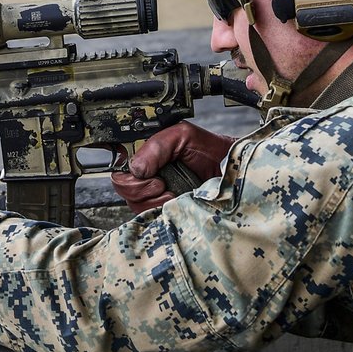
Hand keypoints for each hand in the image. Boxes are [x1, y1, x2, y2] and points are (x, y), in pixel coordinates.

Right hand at [109, 122, 233, 213]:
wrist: (232, 172)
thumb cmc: (212, 151)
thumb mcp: (183, 135)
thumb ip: (156, 145)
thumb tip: (137, 168)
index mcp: (147, 155)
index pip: (120, 167)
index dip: (128, 173)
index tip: (146, 174)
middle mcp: (147, 175)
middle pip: (123, 188)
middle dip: (141, 188)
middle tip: (160, 183)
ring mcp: (155, 195)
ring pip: (135, 205)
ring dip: (153, 200)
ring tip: (171, 192)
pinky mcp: (166, 211)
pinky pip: (151, 216)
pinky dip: (162, 210)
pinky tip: (175, 202)